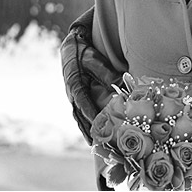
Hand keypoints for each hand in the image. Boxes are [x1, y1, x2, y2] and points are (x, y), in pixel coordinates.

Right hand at [59, 7, 121, 143]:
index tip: (99, 124)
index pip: (82, 102)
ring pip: (80, 117)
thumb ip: (105, 72)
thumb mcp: (94, 59)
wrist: (72, 45)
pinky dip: (87, 125)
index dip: (90, 113)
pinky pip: (82, 114)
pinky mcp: (77, 98)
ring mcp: (73, 97)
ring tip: (97, 146)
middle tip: (100, 144)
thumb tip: (119, 84)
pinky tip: (95, 136)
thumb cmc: (83, 51)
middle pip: (80, 115)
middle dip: (89, 129)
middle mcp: (72, 94)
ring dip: (88, 131)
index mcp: (74, 83)